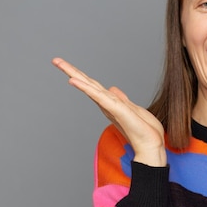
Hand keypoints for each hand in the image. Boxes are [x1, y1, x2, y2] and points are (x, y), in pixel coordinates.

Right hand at [52, 57, 166, 165]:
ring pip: (90, 87)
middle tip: (55, 60)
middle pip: (87, 84)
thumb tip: (112, 88)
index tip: (66, 65)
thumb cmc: (144, 130)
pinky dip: (86, 88)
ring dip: (75, 75)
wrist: (151, 146)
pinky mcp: (115, 110)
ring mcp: (109, 107)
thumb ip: (121, 99)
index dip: (80, 75)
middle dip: (71, 71)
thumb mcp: (133, 108)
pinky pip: (99, 96)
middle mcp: (106, 104)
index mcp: (110, 102)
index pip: (93, 86)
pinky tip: (74, 81)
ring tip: (59, 64)